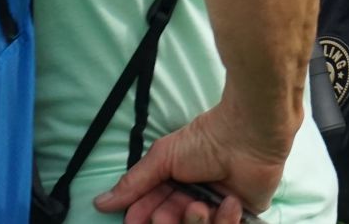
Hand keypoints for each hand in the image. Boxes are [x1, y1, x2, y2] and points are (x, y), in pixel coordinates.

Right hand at [93, 101, 286, 223]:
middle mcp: (194, 197)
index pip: (150, 212)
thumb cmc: (207, 138)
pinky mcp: (242, 211)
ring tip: (199, 205)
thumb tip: (100, 202)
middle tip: (169, 211)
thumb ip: (134, 182)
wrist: (248, 132)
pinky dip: (225, 220)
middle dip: (166, 222)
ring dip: (194, 222)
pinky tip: (229, 201)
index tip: (136, 219)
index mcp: (174, 184)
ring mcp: (218, 206)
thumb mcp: (163, 157)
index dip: (141, 218)